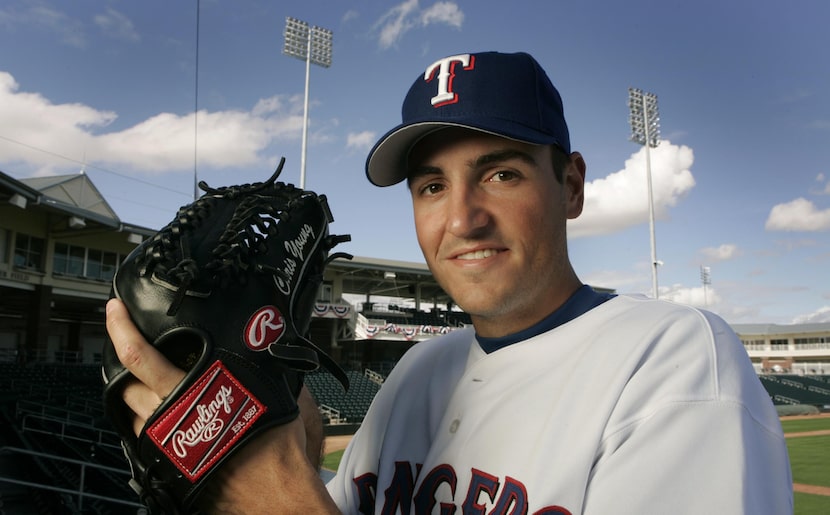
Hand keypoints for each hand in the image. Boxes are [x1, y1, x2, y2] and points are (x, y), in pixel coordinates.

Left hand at [105, 298, 339, 512]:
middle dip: (121, 363)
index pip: (139, 356)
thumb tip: (268, 344)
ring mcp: (162, 444)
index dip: (121, 329)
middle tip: (127, 347)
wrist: (272, 494)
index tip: (115, 311)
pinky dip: (146, 425)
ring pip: (127, 413)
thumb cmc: (275, 448)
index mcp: (191, 390)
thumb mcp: (273, 391)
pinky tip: (165, 419)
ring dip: (132, 398)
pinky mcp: (164, 467)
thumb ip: (257, 366)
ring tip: (151, 387)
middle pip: (122, 384)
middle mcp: (168, 416)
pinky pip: (141, 441)